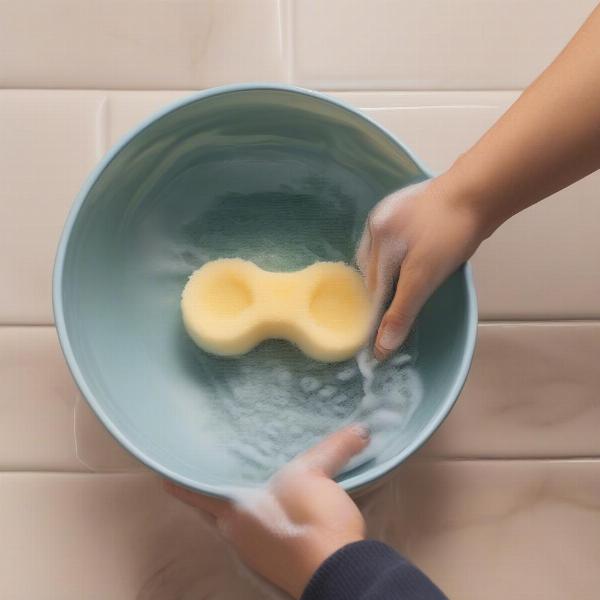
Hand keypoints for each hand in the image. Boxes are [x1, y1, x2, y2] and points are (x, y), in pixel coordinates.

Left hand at [165, 425, 369, 598]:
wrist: (338, 573)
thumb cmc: (311, 522)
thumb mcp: (316, 475)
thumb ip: (334, 447)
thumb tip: (361, 429)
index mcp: (233, 512)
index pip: (191, 492)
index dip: (175, 479)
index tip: (159, 468)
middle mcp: (237, 534)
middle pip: (215, 507)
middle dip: (215, 487)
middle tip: (217, 461)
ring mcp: (256, 552)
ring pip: (240, 520)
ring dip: (242, 502)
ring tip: (249, 478)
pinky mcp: (278, 561)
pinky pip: (262, 531)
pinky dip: (264, 516)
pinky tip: (280, 505)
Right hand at [357, 177, 483, 360]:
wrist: (481, 189)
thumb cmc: (453, 232)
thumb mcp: (424, 278)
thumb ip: (401, 312)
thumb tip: (381, 347)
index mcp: (377, 239)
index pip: (372, 289)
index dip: (380, 312)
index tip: (388, 332)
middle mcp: (378, 224)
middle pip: (375, 272)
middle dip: (386, 292)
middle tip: (401, 311)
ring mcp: (392, 212)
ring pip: (384, 255)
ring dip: (393, 274)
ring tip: (409, 285)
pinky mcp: (407, 208)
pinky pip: (396, 240)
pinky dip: (401, 255)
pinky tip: (415, 258)